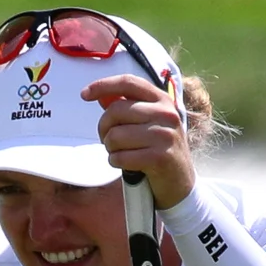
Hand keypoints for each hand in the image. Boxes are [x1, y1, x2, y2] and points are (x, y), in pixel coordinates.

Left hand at [82, 73, 195, 209]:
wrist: (180, 183)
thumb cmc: (159, 150)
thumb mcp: (149, 123)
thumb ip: (128, 108)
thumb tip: (101, 96)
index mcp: (162, 100)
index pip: (128, 83)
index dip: (103, 86)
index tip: (85, 95)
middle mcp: (166, 114)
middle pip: (116, 111)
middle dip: (103, 128)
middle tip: (107, 140)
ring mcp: (164, 135)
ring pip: (115, 135)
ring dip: (110, 148)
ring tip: (120, 153)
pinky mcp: (159, 158)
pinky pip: (121, 156)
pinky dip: (116, 161)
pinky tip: (125, 164)